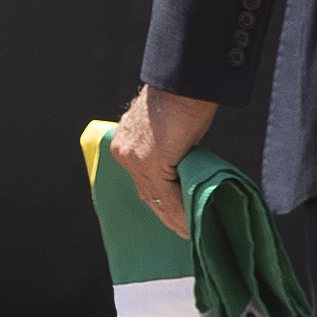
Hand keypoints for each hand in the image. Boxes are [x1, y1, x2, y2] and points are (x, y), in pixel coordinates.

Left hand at [108, 86, 219, 241]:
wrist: (185, 82)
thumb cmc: (183, 95)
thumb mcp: (170, 127)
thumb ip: (169, 148)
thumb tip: (181, 166)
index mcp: (125, 142)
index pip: (141, 179)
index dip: (157, 197)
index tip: (170, 213)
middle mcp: (124, 152)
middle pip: (146, 192)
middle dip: (164, 213)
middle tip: (181, 231)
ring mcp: (135, 160)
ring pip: (156, 198)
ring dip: (175, 218)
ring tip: (189, 234)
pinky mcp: (152, 164)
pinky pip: (168, 196)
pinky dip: (182, 213)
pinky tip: (192, 225)